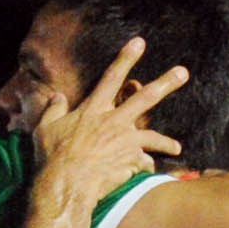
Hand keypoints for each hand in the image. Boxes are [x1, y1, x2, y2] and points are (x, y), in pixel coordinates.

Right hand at [29, 33, 186, 204]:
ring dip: (167, 142)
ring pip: (154, 136)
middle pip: (146, 97)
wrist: (67, 184)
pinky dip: (142, 170)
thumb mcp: (45, 128)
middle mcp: (114, 121)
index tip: (139, 43)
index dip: (126, 58)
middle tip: (183, 72)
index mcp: (93, 109)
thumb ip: (53, 110)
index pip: (112, 77)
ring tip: (177, 148)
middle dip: (166, 82)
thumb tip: (57, 96)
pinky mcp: (132, 162)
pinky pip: (144, 165)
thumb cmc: (52, 157)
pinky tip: (141, 175)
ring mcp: (126, 141)